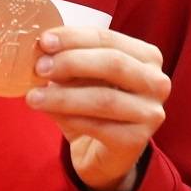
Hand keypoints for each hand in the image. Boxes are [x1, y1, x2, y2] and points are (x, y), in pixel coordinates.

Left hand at [26, 26, 170, 190]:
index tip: (43, 40)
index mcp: (146, 57)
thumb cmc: (92, 106)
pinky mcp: (137, 140)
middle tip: (39, 67)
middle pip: (112, 63)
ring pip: (103, 98)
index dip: (73, 37)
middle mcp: (156, 82)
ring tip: (34, 96)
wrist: (102, 153)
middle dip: (71, 62)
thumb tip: (41, 49)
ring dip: (63, 95)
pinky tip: (49, 114)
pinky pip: (98, 126)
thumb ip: (68, 60)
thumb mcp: (82, 77)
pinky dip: (69, 118)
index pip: (108, 38)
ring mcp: (151, 113)